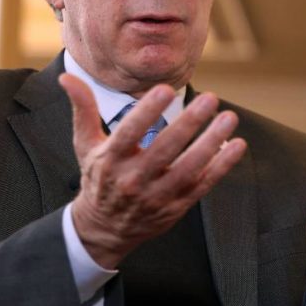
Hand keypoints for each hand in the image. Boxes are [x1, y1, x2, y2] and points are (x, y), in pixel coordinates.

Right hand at [58, 73, 246, 268]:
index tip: (165, 89)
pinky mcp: (176, 206)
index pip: (129, 133)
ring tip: (229, 118)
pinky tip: (237, 146)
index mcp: (110, 160)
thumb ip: (83, 109)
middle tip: (210, 99)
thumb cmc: (98, 178)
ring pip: (188, 168)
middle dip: (189, 123)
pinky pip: (202, 185)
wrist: (104, 229)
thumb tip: (68, 76)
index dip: (147, 111)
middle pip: (164, 150)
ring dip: (211, 143)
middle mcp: (133, 180)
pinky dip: (221, 167)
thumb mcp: (86, 144)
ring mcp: (157, 196)